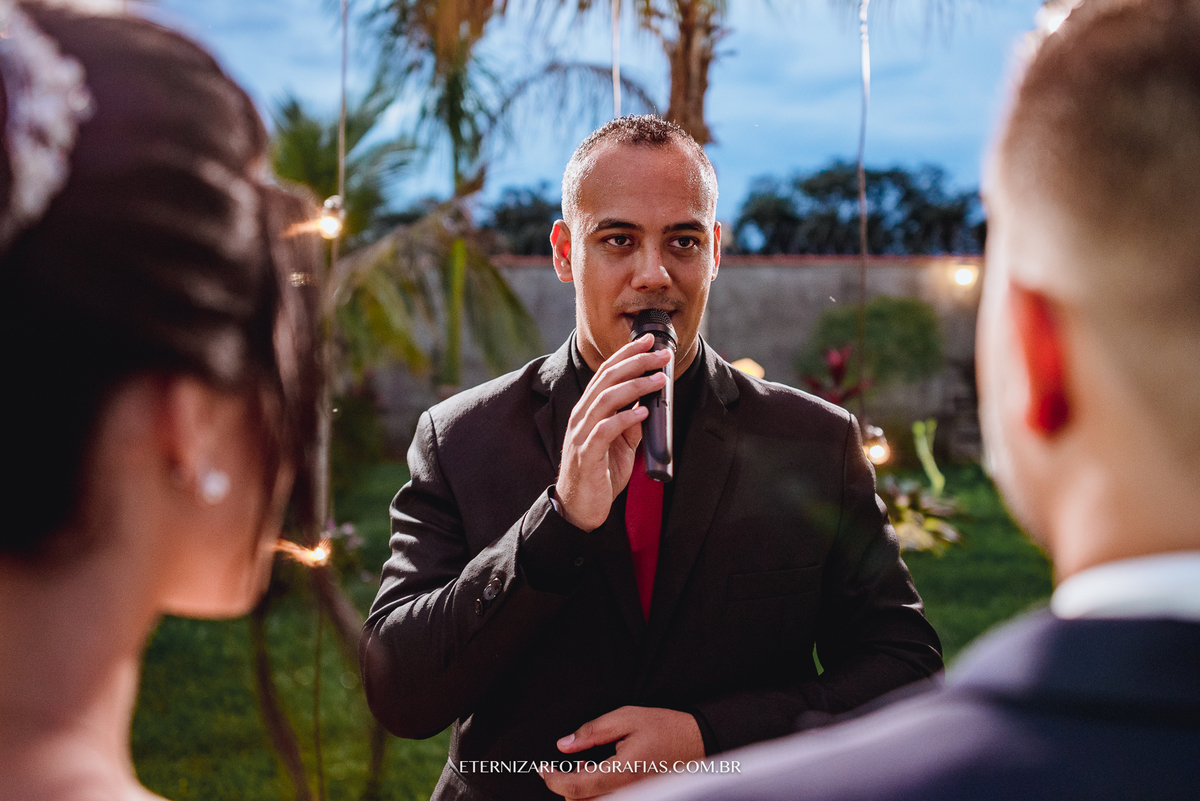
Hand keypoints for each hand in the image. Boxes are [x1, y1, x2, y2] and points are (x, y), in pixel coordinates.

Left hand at [538, 706, 704, 799]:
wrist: (697, 742)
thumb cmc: (667, 728)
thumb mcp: (626, 718)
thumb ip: (592, 731)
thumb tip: (565, 745)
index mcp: (622, 772)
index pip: (575, 787)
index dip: (553, 779)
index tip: (543, 769)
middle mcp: (628, 792)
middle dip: (566, 785)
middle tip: (567, 763)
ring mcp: (634, 797)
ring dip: (581, 791)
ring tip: (586, 768)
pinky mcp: (638, 797)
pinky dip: (596, 793)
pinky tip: (600, 775)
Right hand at [555, 336, 671, 530]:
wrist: (579, 507)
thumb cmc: (600, 473)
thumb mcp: (622, 444)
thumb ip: (631, 423)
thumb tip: (648, 404)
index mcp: (588, 409)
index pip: (606, 372)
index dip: (627, 354)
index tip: (649, 341)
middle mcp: (581, 416)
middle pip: (607, 379)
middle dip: (636, 363)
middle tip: (661, 355)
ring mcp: (581, 433)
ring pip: (606, 399)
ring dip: (636, 386)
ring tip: (659, 380)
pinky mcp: (586, 453)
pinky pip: (604, 429)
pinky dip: (625, 418)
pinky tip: (642, 412)